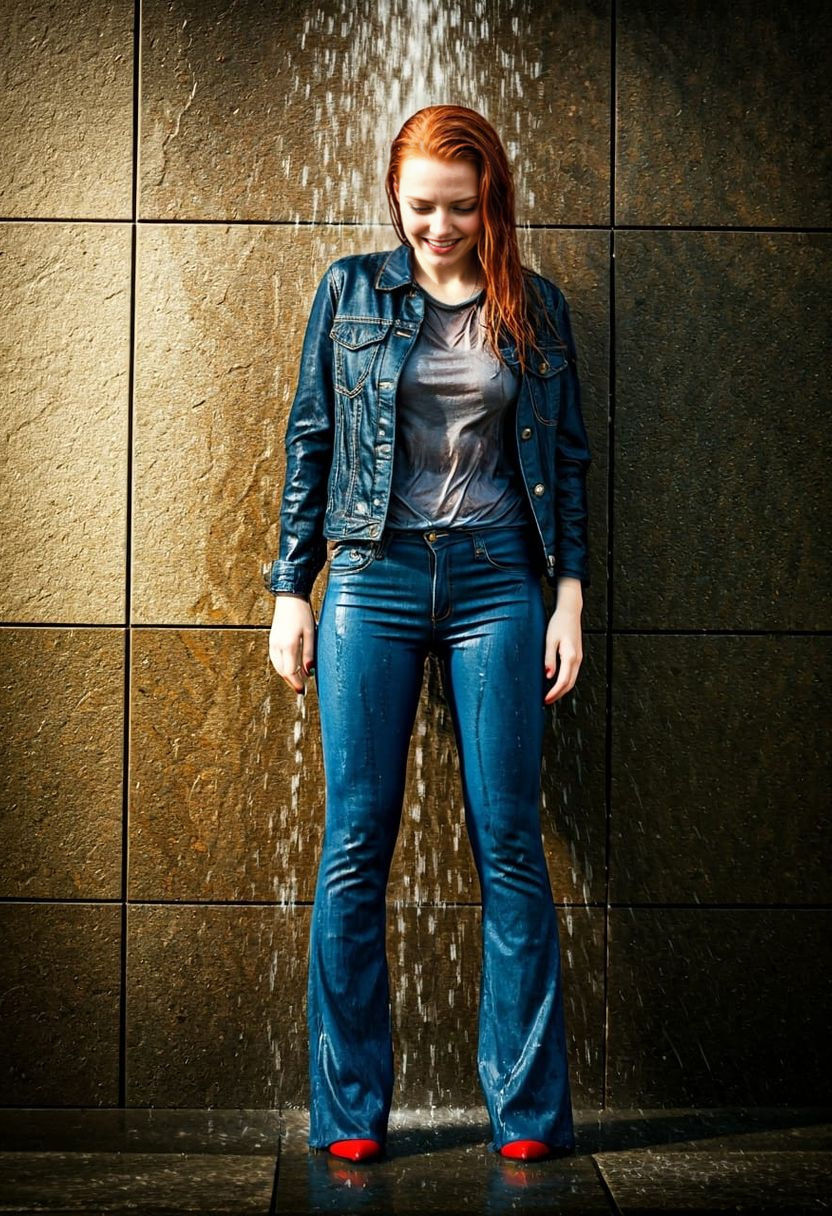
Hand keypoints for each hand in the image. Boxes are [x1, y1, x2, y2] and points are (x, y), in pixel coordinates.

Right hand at [269, 596, 315, 693]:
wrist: (290, 598)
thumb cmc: (303, 613)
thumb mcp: (310, 634)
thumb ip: (309, 654)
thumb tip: (309, 672)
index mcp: (288, 645)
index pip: (290, 672)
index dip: (296, 683)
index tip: (302, 690)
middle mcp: (277, 646)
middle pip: (282, 672)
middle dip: (291, 681)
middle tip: (301, 688)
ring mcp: (273, 643)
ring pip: (278, 667)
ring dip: (287, 675)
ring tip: (297, 680)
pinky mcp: (272, 640)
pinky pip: (276, 659)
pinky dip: (283, 667)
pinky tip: (290, 667)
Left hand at [543, 579, 582, 704]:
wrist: (570, 612)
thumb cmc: (558, 624)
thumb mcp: (550, 640)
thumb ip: (549, 658)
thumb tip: (548, 676)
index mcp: (570, 656)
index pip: (564, 680)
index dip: (555, 692)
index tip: (546, 699)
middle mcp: (577, 659)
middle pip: (570, 684)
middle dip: (558, 695)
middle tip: (546, 701)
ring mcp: (579, 658)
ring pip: (572, 680)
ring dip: (562, 690)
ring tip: (549, 696)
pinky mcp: (577, 656)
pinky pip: (572, 674)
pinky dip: (565, 682)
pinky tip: (556, 684)